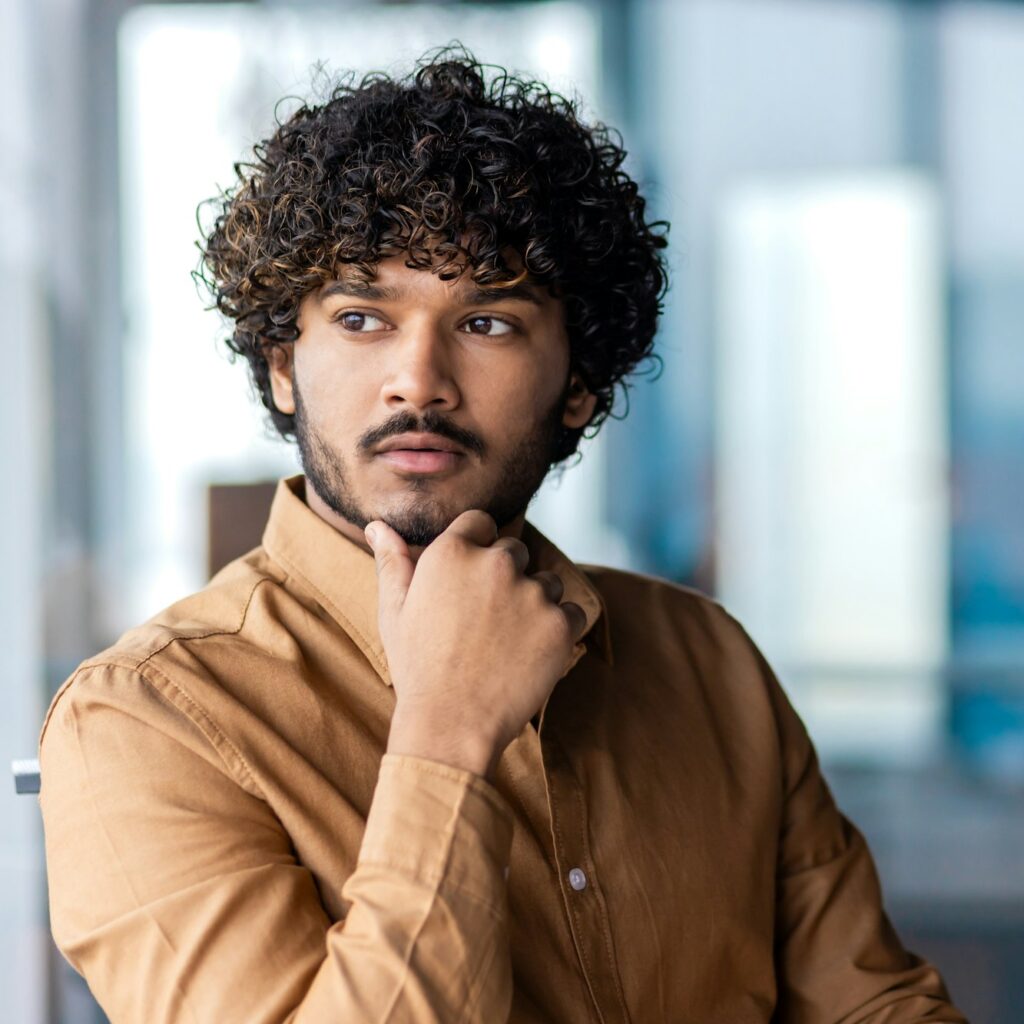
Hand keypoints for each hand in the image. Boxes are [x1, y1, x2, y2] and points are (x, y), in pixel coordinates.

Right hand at [366, 510, 584, 778]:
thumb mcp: (394, 611)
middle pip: (514, 550)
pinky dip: (559, 629)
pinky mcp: (560, 624)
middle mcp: (495, 563)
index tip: (471, 579)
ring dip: (536, 601)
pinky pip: (572, 612)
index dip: (477, 546)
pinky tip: (532, 653)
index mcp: (451, 553)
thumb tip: (376, 526)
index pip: (480, 522)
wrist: (451, 725)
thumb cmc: (417, 668)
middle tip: (486, 620)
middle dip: (505, 576)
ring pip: (547, 581)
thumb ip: (392, 562)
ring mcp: (532, 593)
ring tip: (508, 640)